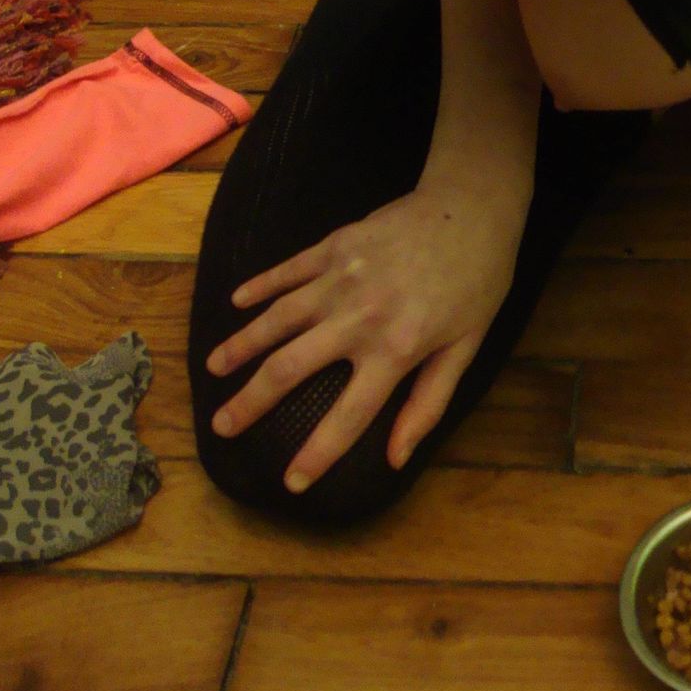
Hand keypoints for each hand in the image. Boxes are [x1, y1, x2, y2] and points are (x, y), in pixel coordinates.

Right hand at [202, 180, 527, 490]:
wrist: (474, 208)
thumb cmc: (477, 283)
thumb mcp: (465, 348)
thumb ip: (428, 403)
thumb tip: (396, 457)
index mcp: (397, 349)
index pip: (349, 414)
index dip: (318, 453)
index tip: (291, 482)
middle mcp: (359, 318)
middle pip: (291, 368)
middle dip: (251, 401)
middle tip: (222, 425)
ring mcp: (341, 279)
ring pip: (276, 320)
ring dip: (241, 345)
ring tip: (213, 369)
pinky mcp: (334, 246)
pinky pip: (287, 272)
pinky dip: (259, 287)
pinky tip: (236, 304)